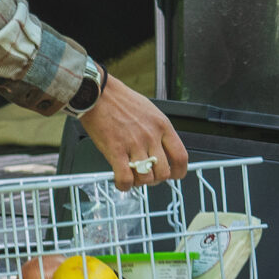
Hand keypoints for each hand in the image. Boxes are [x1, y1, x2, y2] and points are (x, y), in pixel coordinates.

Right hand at [78, 76, 188, 191]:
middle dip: (155, 179)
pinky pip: (125, 178)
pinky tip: (121, 182)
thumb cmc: (120, 100)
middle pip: (163, 173)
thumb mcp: (150, 111)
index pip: (180, 157)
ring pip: (146, 178)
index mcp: (162, 126)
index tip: (173, 175)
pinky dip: (124, 185)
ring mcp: (134, 144)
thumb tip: (161, 149)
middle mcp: (151, 136)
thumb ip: (158, 131)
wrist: (98, 93)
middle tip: (146, 176)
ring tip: (132, 176)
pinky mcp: (115, 150)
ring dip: (139, 182)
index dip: (178, 172)